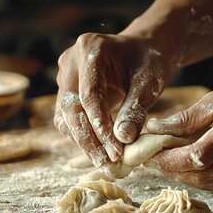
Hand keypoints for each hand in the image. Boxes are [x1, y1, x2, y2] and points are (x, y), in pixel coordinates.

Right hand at [54, 33, 171, 166]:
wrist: (141, 52)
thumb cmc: (148, 62)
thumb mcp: (148, 82)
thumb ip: (135, 108)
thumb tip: (123, 139)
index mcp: (91, 48)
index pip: (89, 95)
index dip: (100, 126)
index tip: (115, 151)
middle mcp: (70, 61)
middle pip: (71, 108)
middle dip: (89, 139)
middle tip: (106, 163)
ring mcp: (64, 76)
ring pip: (66, 117)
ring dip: (84, 142)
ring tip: (105, 162)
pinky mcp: (65, 91)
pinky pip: (68, 119)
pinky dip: (83, 136)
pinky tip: (100, 151)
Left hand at [146, 78, 212, 190]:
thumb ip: (187, 117)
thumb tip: (155, 129)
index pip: (199, 155)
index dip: (170, 160)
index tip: (150, 157)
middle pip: (206, 176)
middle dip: (176, 172)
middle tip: (156, 163)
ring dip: (190, 178)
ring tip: (172, 166)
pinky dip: (209, 178)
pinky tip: (196, 167)